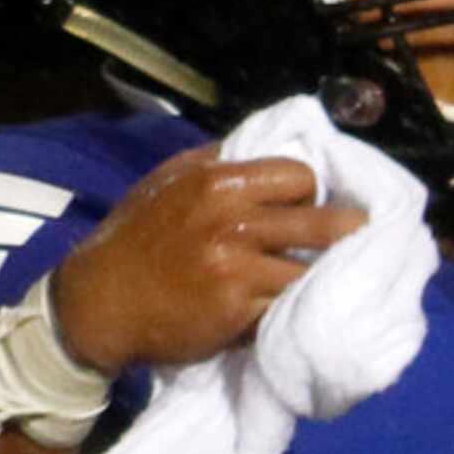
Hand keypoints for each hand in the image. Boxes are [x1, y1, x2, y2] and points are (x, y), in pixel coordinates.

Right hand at [54, 145, 369, 374]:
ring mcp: (238, 268)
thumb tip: (271, 143)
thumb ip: (219, 161)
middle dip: (346, 232)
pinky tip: (302, 304)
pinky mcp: (239, 310)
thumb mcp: (169, 181)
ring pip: (315, 269)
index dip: (309, 191)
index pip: (300, 175)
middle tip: (355, 240)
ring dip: (327, 274)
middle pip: (325, 222)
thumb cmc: (136, 238)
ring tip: (335, 275)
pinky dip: (299, 305)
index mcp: (218, 182)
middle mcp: (232, 222)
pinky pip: (290, 304)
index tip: (306, 206)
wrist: (98, 304)